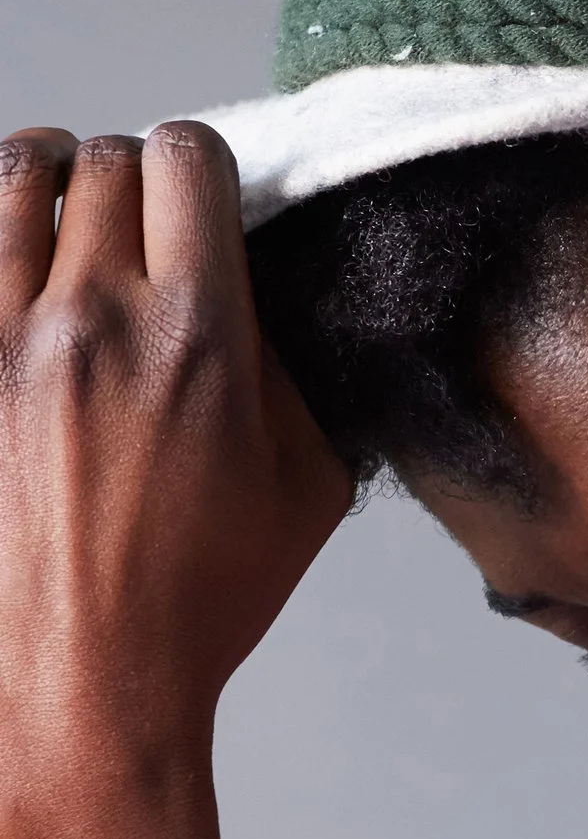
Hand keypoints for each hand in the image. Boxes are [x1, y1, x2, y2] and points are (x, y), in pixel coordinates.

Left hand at [0, 123, 351, 838]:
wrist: (83, 679)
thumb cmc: (195, 599)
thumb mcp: (307, 488)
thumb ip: (300, 375)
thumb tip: (271, 306)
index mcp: (201, 339)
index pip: (191, 158)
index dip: (205, 166)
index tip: (208, 198)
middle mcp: (96, 317)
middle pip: (108, 158)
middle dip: (136, 180)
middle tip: (147, 229)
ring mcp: (7, 338)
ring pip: (16, 173)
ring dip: (51, 177)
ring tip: (65, 207)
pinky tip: (13, 258)